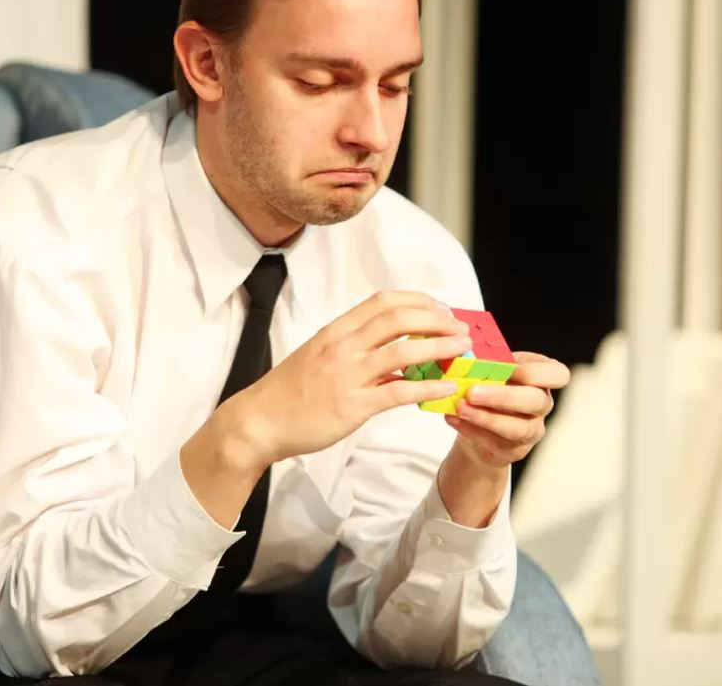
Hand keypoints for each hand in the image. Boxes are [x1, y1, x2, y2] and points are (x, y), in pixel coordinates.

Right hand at [224, 291, 473, 466]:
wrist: (258, 421)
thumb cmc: (289, 392)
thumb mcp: (319, 356)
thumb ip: (353, 349)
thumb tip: (393, 353)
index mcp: (336, 330)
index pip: (383, 301)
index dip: (418, 300)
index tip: (439, 307)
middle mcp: (343, 346)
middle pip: (399, 318)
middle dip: (437, 319)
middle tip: (459, 327)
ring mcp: (348, 375)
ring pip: (405, 350)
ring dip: (441, 347)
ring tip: (463, 350)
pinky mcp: (353, 405)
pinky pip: (399, 392)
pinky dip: (429, 387)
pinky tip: (447, 388)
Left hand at [445, 352, 570, 469]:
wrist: (479, 423)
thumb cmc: (490, 386)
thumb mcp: (493, 369)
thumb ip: (490, 363)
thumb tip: (467, 354)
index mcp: (543, 379)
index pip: (558, 374)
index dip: (534, 372)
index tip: (507, 367)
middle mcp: (543, 405)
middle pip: (535, 401)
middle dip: (503, 396)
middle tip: (473, 392)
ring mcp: (532, 430)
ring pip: (518, 428)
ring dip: (486, 417)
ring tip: (460, 407)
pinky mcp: (514, 451)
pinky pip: (495, 443)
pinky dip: (471, 430)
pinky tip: (453, 418)